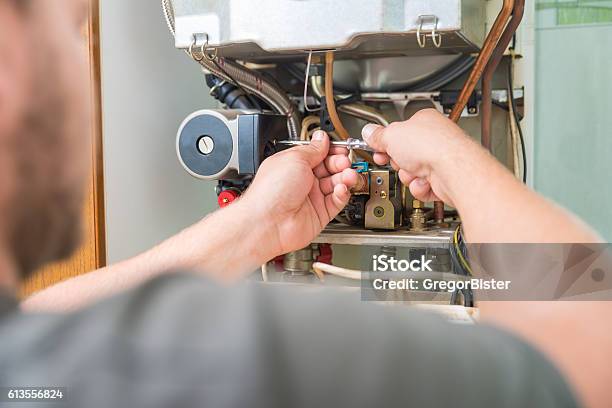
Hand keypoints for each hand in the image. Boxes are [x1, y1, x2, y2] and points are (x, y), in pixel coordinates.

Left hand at [242, 131, 357, 256]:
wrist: (267, 222)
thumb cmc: (271, 191)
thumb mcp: (295, 158)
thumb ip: (313, 149)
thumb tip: (322, 138)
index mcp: (293, 165)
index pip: (318, 154)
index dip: (331, 150)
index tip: (341, 148)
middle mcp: (302, 181)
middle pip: (330, 168)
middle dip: (340, 163)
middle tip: (344, 162)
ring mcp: (311, 198)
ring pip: (336, 184)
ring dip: (345, 178)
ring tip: (348, 175)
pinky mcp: (320, 214)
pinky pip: (337, 201)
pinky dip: (342, 194)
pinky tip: (341, 189)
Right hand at [361, 108, 473, 206]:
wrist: (453, 170)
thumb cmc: (432, 146)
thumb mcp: (392, 135)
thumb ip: (377, 135)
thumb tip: (368, 132)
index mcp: (424, 121)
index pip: (398, 131)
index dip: (385, 141)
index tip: (377, 147)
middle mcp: (434, 139)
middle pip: (403, 154)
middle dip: (397, 161)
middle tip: (397, 160)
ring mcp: (440, 160)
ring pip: (410, 173)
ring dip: (408, 176)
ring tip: (414, 171)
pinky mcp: (443, 180)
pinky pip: (421, 187)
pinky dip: (419, 187)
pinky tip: (424, 182)